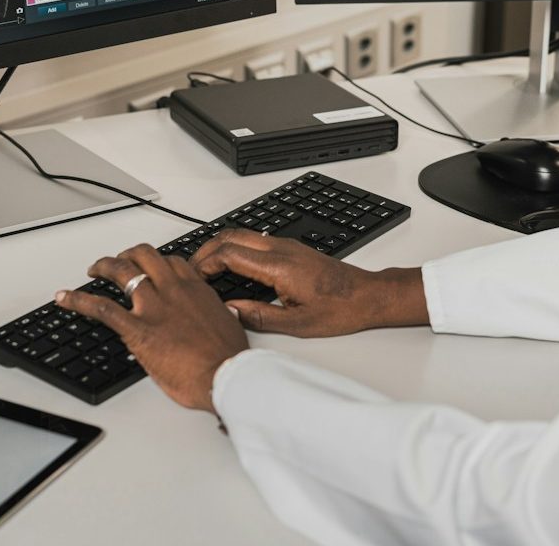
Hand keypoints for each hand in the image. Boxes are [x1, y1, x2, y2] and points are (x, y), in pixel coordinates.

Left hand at [56, 244, 247, 412]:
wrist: (226, 376)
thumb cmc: (229, 359)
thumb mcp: (230, 327)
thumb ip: (221, 316)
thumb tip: (225, 316)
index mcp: (196, 290)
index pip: (172, 262)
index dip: (158, 262)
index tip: (151, 268)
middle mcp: (173, 291)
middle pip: (145, 256)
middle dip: (128, 255)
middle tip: (119, 261)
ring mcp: (153, 307)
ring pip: (122, 271)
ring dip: (105, 265)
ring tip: (94, 269)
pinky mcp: (137, 328)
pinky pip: (101, 307)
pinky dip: (78, 300)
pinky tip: (65, 298)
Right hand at [191, 229, 427, 336]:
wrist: (366, 296)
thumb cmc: (339, 309)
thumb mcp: (297, 324)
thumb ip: (259, 316)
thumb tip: (230, 310)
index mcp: (279, 267)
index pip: (230, 253)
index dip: (206, 263)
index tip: (194, 277)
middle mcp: (281, 250)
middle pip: (231, 235)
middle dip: (206, 249)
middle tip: (192, 269)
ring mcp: (286, 246)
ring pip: (243, 234)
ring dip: (220, 246)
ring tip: (207, 269)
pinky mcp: (291, 249)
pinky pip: (255, 240)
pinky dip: (236, 248)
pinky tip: (232, 267)